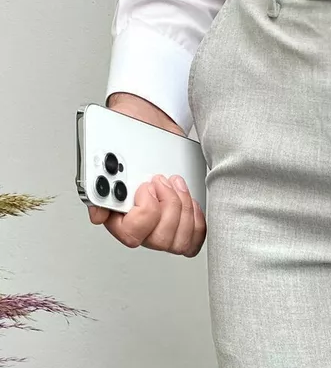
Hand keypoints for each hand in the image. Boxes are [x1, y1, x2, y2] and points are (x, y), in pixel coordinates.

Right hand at [87, 92, 205, 255]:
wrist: (149, 125)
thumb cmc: (128, 139)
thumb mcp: (107, 148)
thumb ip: (96, 178)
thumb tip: (97, 214)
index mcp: (117, 215)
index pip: (131, 234)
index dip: (145, 212)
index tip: (146, 186)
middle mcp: (140, 227)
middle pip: (159, 240)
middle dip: (169, 207)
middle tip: (163, 180)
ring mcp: (162, 230)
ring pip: (178, 242)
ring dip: (183, 209)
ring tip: (176, 184)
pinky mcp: (181, 227)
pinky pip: (193, 241)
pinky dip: (196, 220)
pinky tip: (189, 199)